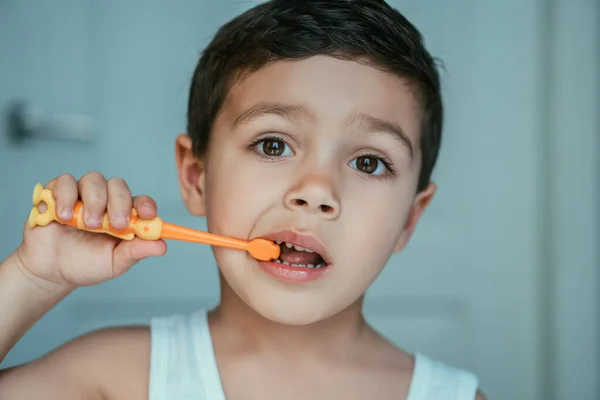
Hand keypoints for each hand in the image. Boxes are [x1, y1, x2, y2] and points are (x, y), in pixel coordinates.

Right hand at [16, 172, 166, 289]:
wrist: (52, 271)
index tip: (146, 215)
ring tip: (87, 225)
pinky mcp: (58, 193)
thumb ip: (136, 252)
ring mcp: (82, 195)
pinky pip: (65, 181)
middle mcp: (106, 201)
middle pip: (118, 185)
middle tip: (115, 224)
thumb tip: (162, 246)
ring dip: (93, 201)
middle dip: (119, 202)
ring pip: (93, 179)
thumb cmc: (87, 264)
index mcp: (125, 215)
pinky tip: (64, 217)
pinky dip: (66, 197)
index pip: (141, 201)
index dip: (146, 205)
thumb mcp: (115, 263)